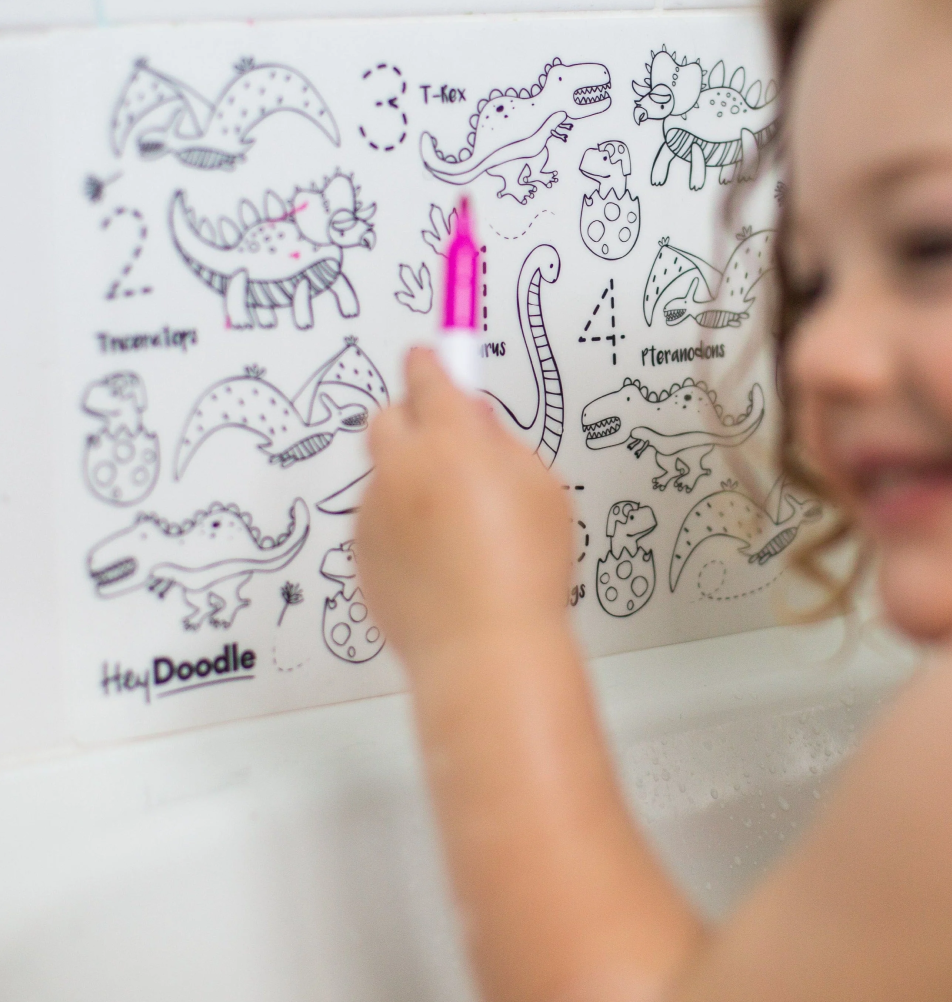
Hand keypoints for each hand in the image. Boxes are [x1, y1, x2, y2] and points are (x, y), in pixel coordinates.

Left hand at [354, 348, 573, 669]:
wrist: (484, 645)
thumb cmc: (525, 569)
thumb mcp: (541, 488)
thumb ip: (503, 442)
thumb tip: (476, 419)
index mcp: (452, 440)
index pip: (429, 375)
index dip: (432, 362)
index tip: (431, 356)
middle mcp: (403, 467)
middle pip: (387, 416)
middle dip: (412, 420)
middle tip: (448, 446)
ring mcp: (375, 511)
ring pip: (383, 474)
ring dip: (409, 481)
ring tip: (458, 527)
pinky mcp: (361, 551)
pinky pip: (376, 520)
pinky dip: (399, 526)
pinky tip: (439, 559)